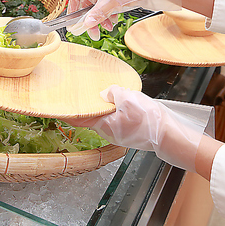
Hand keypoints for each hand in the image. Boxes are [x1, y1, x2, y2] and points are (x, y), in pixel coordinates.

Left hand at [63, 85, 203, 171]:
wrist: (167, 133)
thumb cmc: (147, 119)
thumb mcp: (128, 98)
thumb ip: (113, 93)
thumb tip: (105, 92)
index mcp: (103, 125)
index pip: (79, 119)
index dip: (67, 112)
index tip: (57, 106)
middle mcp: (108, 131)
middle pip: (92, 117)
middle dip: (86, 106)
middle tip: (80, 93)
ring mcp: (118, 133)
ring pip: (105, 117)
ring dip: (102, 107)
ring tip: (101, 93)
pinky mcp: (128, 131)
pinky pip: (116, 118)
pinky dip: (114, 109)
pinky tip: (120, 100)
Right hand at [67, 0, 186, 39]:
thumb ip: (98, 11)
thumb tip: (86, 22)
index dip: (74, 9)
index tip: (74, 23)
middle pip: (88, 2)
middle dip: (89, 18)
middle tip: (92, 32)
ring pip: (99, 7)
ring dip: (100, 19)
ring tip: (107, 27)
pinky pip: (110, 8)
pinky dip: (109, 16)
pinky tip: (114, 22)